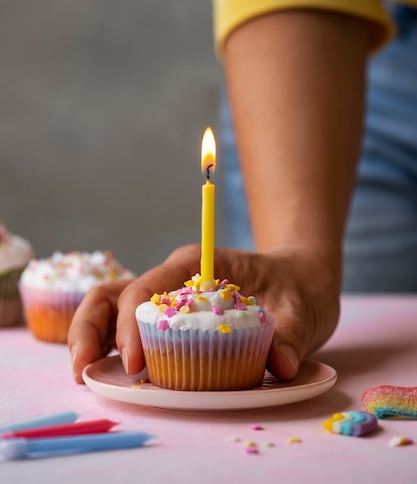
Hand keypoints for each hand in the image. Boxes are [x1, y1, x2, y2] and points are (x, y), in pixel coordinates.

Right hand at [68, 243, 339, 382]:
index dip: (132, 324)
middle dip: (92, 328)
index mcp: (195, 264)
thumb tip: (278, 366)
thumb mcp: (301, 307)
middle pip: (115, 293)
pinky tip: (108, 371)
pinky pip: (130, 327)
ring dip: (92, 336)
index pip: (147, 287)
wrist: (298, 280)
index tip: (137, 363)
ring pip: (112, 306)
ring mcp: (168, 297)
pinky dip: (112, 346)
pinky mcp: (171, 318)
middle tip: (84, 370)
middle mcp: (172, 278)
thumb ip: (289, 334)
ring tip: (84, 372)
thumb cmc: (295, 286)